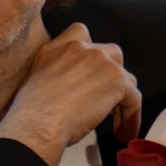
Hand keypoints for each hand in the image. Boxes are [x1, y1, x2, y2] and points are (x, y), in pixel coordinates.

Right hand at [0, 22, 141, 164]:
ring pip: (125, 77)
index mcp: (59, 47)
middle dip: (111, 75)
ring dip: (122, 98)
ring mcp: (102, 61)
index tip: (90, 72)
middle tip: (104, 100)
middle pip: (111, 54)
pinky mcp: (117, 81)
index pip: (81, 32)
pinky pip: (134, 98)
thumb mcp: (36, 79)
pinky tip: (124, 133)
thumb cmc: (31, 111)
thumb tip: (66, 88)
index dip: (90, 52)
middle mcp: (82, 48)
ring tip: (116, 121)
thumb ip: (54, 71)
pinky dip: (132, 116)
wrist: (38, 121)